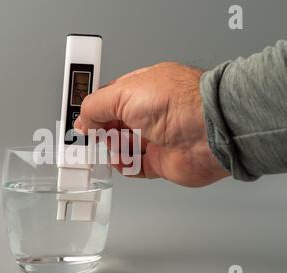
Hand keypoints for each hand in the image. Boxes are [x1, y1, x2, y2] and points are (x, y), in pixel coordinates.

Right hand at [74, 62, 229, 186]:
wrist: (210, 132)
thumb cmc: (179, 104)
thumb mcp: (123, 95)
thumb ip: (96, 106)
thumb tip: (82, 120)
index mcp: (142, 89)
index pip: (109, 98)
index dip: (93, 108)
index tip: (78, 117)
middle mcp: (149, 112)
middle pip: (114, 124)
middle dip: (101, 130)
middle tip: (89, 136)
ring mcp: (156, 137)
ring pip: (122, 146)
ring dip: (112, 148)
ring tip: (109, 148)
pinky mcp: (161, 161)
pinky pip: (135, 166)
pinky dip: (125, 166)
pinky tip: (121, 161)